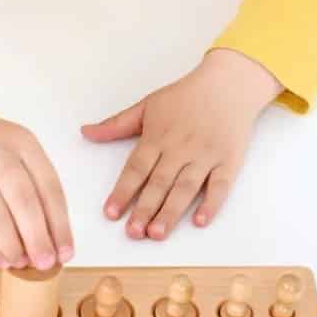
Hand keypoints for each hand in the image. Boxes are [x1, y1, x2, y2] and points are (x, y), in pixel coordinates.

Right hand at [0, 105, 73, 268]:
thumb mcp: (14, 149)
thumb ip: (31, 183)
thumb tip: (49, 237)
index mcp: (23, 142)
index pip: (49, 187)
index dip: (60, 224)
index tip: (65, 251)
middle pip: (24, 201)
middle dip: (38, 238)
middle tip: (46, 264)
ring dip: (11, 245)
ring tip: (21, 264)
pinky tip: (0, 258)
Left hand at [81, 48, 282, 238]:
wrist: (230, 82)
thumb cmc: (185, 96)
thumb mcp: (147, 106)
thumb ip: (116, 124)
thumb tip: (85, 132)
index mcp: (157, 137)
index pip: (136, 169)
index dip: (122, 192)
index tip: (111, 213)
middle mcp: (180, 148)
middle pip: (159, 183)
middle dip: (144, 209)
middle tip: (133, 233)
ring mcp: (206, 155)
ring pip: (186, 188)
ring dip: (171, 212)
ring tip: (157, 234)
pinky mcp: (229, 160)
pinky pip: (221, 184)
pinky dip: (212, 203)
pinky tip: (199, 221)